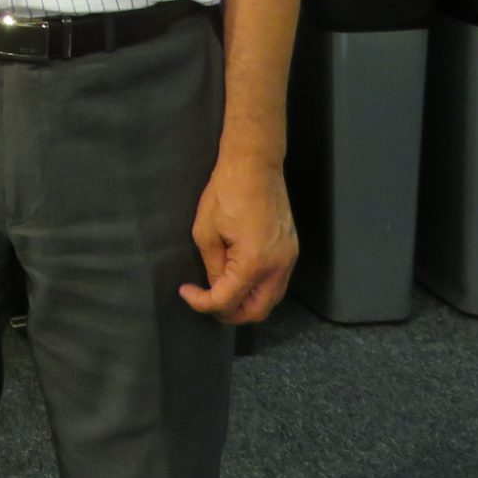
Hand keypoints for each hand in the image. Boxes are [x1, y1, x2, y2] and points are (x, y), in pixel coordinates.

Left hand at [178, 156, 296, 324]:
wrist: (255, 164)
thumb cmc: (226, 191)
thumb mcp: (206, 231)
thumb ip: (213, 267)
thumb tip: (216, 287)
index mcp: (254, 262)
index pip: (228, 300)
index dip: (203, 303)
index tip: (186, 292)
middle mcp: (278, 266)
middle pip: (257, 311)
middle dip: (230, 313)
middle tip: (206, 302)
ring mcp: (289, 258)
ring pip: (270, 299)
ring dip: (246, 303)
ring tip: (220, 293)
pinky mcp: (291, 250)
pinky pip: (276, 283)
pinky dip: (258, 289)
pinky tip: (239, 279)